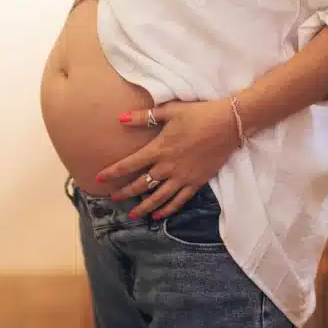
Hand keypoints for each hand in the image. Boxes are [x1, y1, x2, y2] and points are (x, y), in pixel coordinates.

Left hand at [96, 100, 239, 219]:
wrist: (228, 124)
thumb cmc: (198, 114)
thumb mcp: (170, 111)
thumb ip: (144, 117)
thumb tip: (120, 117)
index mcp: (159, 149)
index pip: (130, 164)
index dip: (114, 172)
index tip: (100, 179)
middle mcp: (168, 167)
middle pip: (142, 185)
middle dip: (126, 192)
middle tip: (113, 199)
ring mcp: (182, 177)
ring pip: (158, 198)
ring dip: (144, 207)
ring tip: (133, 214)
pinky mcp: (196, 182)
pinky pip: (179, 201)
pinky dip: (167, 210)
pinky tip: (159, 216)